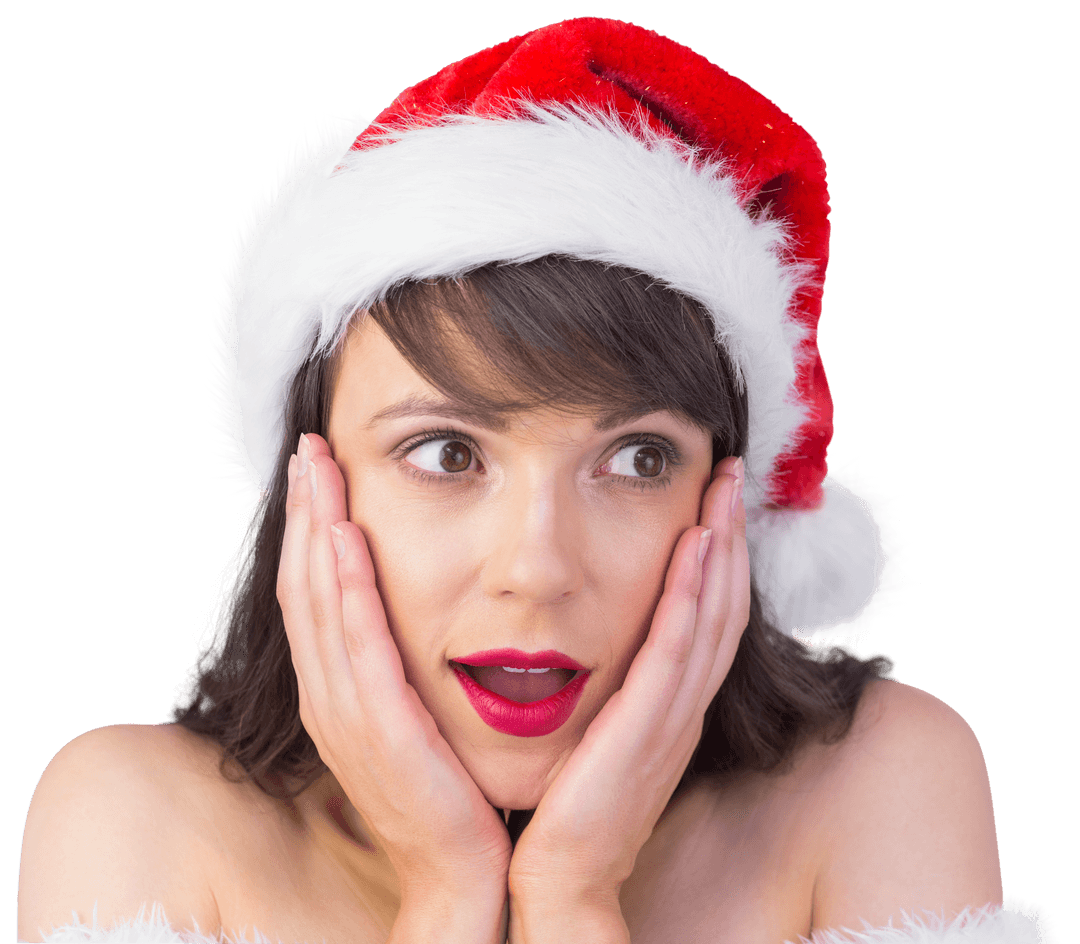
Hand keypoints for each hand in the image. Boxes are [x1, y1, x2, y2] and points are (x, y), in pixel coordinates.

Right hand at [276, 433, 512, 909]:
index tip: (319, 470)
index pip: (313, 594)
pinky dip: (348, 589)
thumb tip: (413, 607)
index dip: (309, 529)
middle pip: (303, 586)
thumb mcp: (416, 714)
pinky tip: (347, 538)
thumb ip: (404, 662)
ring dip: (316, 531)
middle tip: (308, 446)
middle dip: (304, 513)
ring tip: (319, 467)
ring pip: (319, 604)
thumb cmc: (448, 789)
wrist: (462, 872)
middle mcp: (329, 696)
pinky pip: (357, 646)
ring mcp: (346, 713)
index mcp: (338, 691)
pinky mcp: (379, 729)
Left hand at [507, 456, 749, 915]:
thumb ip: (611, 686)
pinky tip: (695, 548)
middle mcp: (682, 705)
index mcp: (670, 704)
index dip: (719, 553)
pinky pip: (675, 653)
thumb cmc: (569, 805)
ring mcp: (671, 718)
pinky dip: (691, 598)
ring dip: (721, 549)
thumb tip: (594, 634)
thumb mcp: (600, 733)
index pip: (707, 615)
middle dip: (730, 534)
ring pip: (710, 618)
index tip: (713, 494)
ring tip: (723, 488)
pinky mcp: (646, 731)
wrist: (558, 879)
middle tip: (732, 470)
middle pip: (723, 604)